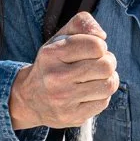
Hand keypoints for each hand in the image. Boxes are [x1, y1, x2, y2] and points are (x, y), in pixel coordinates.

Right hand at [9, 12, 118, 130]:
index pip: (96, 45)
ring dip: (108, 79)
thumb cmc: (52, 63)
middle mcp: (55, 77)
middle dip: (108, 62)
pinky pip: (103, 102)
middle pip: (106, 66)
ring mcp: (64, 100)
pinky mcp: (72, 116)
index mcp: (51, 54)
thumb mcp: (60, 37)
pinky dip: (101, 96)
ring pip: (108, 85)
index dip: (100, 46)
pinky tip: (90, 92)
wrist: (30, 99)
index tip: (92, 50)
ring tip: (96, 78)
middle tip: (98, 64)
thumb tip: (102, 36)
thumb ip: (82, 23)